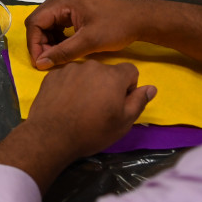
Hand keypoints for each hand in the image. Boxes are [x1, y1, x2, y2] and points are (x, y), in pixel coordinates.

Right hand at [24, 0, 140, 69]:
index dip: (34, 44)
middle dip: (41, 43)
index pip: (35, 22)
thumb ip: (63, 52)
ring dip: (49, 41)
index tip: (40, 62)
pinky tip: (65, 47)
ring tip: (57, 56)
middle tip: (49, 60)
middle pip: (39, 22)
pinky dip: (57, 37)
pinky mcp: (73, 7)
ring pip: (47, 23)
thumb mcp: (89, 42)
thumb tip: (40, 63)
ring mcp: (67, 0)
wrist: (141, 19)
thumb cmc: (118, 26)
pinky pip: (56, 23)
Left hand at [27, 60, 154, 159]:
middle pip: (106, 71)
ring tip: (79, 106)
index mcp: (112, 75)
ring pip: (85, 73)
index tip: (119, 102)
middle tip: (98, 107)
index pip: (130, 70)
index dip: (128, 86)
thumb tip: (151, 88)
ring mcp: (68, 69)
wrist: (51, 135)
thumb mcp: (123, 122)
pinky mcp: (51, 75)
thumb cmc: (92, 131)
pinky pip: (67, 76)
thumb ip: (138, 101)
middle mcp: (90, 66)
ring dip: (87, 84)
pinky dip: (69, 85)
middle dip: (106, 84)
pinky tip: (64, 103)